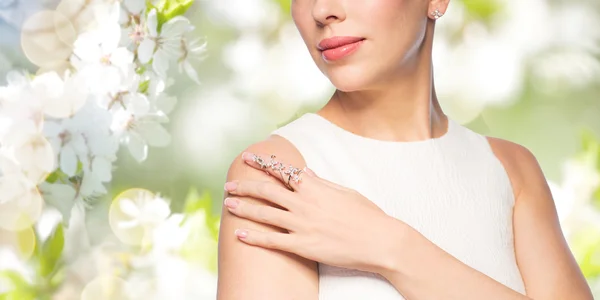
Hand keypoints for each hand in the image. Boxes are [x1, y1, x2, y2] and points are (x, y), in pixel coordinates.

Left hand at [223, 151, 403, 273]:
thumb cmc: (366, 215)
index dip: (262, 163)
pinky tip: (239, 235)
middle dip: (245, 186)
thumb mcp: (344, 192)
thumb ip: (321, 182)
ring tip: (227, 205)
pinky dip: (254, 238)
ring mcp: (302, 225)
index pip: (282, 171)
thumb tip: (305, 172)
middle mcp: (304, 203)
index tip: (248, 158)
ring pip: (265, 214)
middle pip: (267, 191)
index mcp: (315, 187)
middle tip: (229, 185)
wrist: (380, 241)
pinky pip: (273, 241)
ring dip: (244, 208)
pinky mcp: (303, 245)